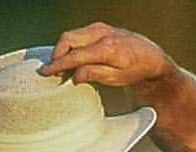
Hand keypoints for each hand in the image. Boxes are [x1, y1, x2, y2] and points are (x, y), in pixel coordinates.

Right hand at [44, 24, 168, 88]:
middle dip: (56, 55)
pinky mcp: (99, 28)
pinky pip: (78, 34)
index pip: (75, 55)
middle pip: (68, 39)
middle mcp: (101, 34)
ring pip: (71, 35)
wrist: (150, 56)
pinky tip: (70, 59)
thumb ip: (94, 74)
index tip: (45, 72)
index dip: (58, 64)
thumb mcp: (116, 78)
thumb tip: (74, 77)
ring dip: (62, 50)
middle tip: (51, 71)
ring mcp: (99, 28)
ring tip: (59, 67)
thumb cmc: (135, 70)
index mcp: (106, 49)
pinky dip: (70, 45)